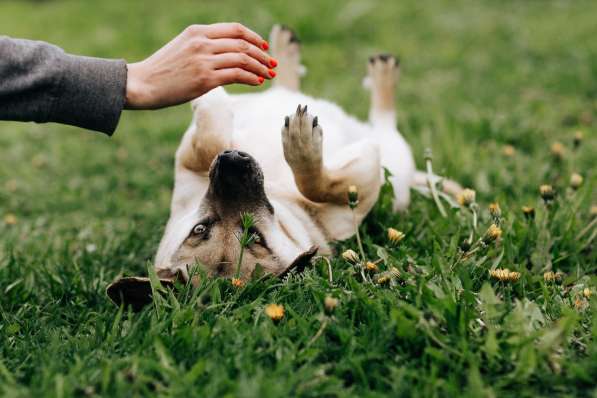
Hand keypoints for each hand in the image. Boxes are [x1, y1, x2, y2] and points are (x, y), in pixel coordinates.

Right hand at [124, 23, 276, 109]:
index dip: (253, 37)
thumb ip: (203, 46)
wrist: (142, 84)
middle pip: (243, 44)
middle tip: (272, 64)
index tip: (263, 47)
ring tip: (269, 75)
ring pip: (243, 59)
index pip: (235, 29)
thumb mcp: (182, 48)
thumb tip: (227, 54)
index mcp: (197, 31)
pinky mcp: (205, 79)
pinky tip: (257, 81)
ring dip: (260, 67)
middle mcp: (202, 42)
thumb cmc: (162, 70)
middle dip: (262, 55)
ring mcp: (204, 60)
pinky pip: (237, 75)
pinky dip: (251, 78)